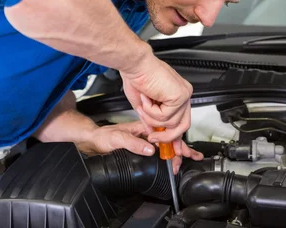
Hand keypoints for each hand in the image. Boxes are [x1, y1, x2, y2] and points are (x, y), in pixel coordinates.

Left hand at [76, 121, 203, 173]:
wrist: (91, 141)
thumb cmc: (102, 137)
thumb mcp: (117, 139)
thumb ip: (133, 144)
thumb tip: (150, 150)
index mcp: (143, 128)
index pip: (164, 135)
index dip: (176, 144)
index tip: (182, 153)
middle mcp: (145, 133)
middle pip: (168, 140)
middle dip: (181, 148)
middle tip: (193, 157)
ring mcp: (143, 140)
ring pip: (164, 145)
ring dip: (176, 152)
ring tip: (187, 157)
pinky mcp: (140, 146)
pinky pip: (157, 150)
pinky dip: (167, 154)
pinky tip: (171, 158)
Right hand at [120, 53, 192, 142]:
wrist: (135, 64)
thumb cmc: (137, 76)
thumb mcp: (143, 105)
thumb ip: (150, 119)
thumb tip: (152, 132)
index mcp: (176, 94)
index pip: (181, 119)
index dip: (176, 136)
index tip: (174, 148)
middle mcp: (183, 94)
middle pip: (183, 125)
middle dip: (167, 136)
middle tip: (153, 138)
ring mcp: (183, 95)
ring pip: (172, 123)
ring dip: (152, 118)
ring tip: (143, 105)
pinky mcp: (180, 96)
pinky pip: (166, 117)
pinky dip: (151, 111)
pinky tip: (146, 98)